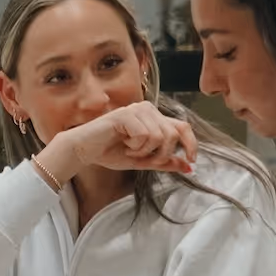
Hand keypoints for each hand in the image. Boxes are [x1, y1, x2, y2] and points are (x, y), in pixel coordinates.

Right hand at [44, 103, 197, 180]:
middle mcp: (148, 109)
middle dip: (160, 154)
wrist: (84, 149)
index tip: (192, 160)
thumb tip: (187, 167)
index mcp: (154, 118)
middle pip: (172, 135)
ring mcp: (137, 109)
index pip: (182, 127)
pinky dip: (134, 146)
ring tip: (129, 149)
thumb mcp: (143, 160)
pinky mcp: (126, 114)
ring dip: (144, 151)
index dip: (191, 144)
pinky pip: (144, 135)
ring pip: (159, 136)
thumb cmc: (109, 152)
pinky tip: (122, 143)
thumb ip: (164, 162)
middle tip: (141, 157)